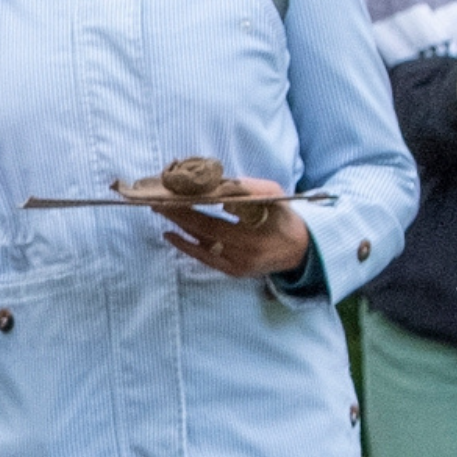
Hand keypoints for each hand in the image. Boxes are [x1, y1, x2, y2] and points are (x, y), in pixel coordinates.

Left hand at [155, 178, 310, 282]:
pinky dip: (186, 246)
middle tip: (157, 201)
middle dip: (178, 214)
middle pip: (204, 229)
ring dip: (179, 227)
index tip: (173, 193)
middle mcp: (246, 248)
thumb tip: (212, 185)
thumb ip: (245, 188)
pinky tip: (169, 235)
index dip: (192, 205)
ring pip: (202, 244)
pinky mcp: (233, 272)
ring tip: (161, 211)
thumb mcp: (272, 194)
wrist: (299, 248)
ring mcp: (239, 263)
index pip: (216, 215)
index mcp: (257, 227)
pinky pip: (204, 259)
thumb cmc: (282, 215)